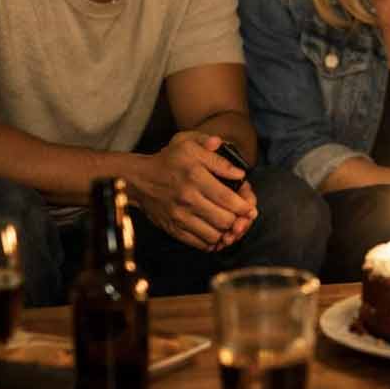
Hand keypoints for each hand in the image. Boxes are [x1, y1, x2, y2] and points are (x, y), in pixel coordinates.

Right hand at [130, 132, 253, 251]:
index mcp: (195, 176)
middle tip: (243, 219)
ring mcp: (179, 216)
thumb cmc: (169, 160)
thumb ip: (217, 157)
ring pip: (213, 235)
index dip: (244, 206)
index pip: (227, 198)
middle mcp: (188, 198)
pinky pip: (198, 243)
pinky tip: (217, 233)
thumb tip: (240, 172)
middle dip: (239, 221)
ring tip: (232, 227)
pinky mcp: (173, 228)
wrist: (138, 179)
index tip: (251, 209)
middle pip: (224, 220)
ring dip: (227, 233)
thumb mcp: (190, 145)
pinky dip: (212, 242)